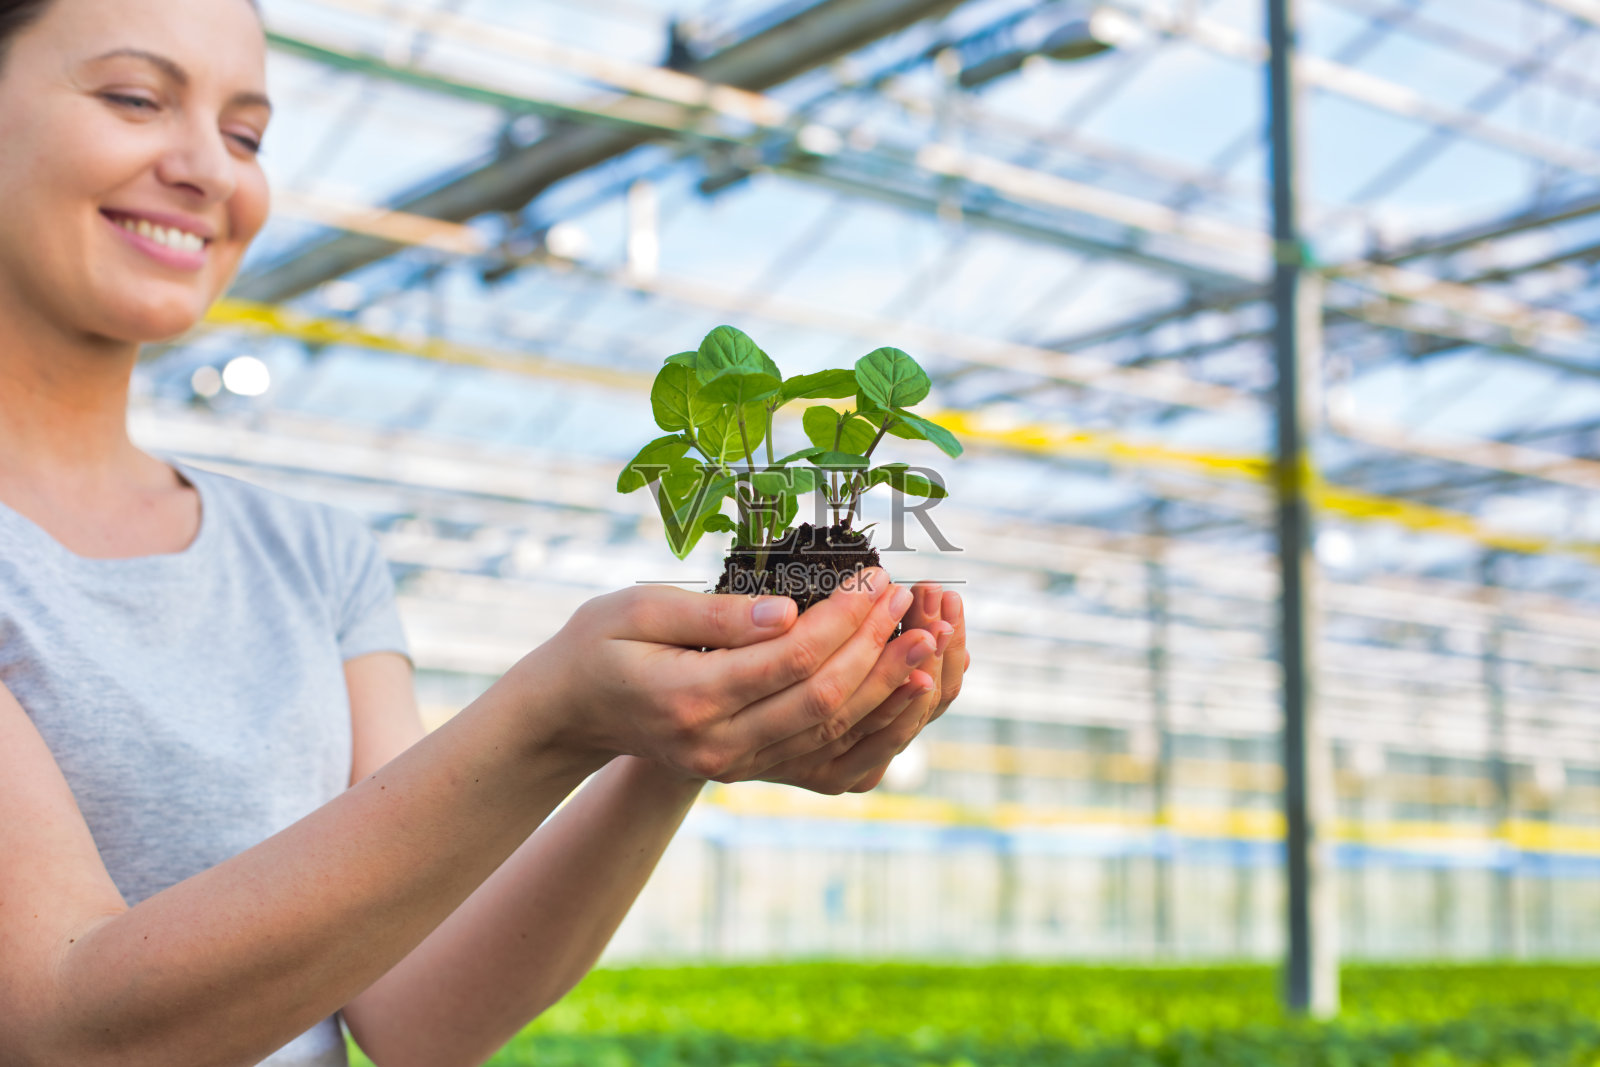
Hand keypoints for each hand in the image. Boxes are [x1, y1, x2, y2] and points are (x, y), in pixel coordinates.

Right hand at [522, 567, 931, 781]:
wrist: (571, 711)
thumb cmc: (599, 643)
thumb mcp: (638, 607)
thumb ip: (715, 614)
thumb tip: (789, 611)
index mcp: (690, 697)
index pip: (790, 657)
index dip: (844, 618)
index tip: (876, 577)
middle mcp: (718, 744)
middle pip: (822, 699)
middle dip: (877, 649)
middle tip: (914, 604)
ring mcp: (734, 765)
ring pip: (830, 732)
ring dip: (885, 687)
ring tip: (926, 640)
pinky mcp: (748, 769)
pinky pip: (823, 754)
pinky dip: (869, 722)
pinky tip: (900, 688)